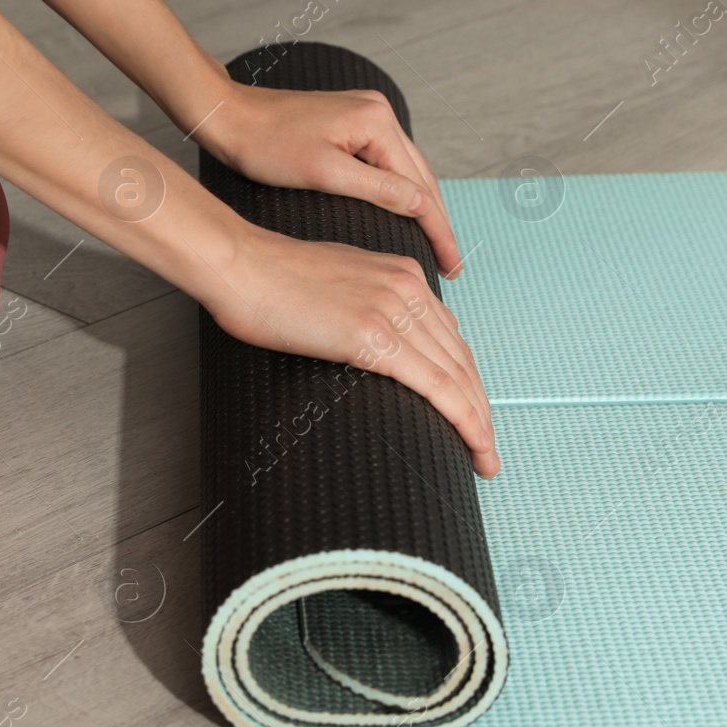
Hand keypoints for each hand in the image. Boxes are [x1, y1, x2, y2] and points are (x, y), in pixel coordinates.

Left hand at [202, 83, 464, 278]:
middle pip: (422, 176)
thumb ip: (378, 189)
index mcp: (376, 123)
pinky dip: (402, 189)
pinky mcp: (353, 122)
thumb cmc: (266, 145)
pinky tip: (407, 213)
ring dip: (423, 207)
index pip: (420, 186)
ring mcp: (368, 114)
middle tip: (452, 265)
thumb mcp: (324, 173)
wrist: (228, 116)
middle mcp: (380, 112)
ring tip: (437, 246)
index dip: (438, 230)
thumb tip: (423, 207)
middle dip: (438, 221)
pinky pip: (389, 161)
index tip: (452, 265)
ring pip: (408, 169)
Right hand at [203, 226, 498, 477]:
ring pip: (456, 377)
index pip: (451, 338)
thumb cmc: (269, 280)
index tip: (474, 415)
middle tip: (487, 451)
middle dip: (480, 409)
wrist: (239, 266)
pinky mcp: (374, 337)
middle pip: (462, 360)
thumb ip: (362, 306)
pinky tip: (473, 443)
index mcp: (403, 274)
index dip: (468, 382)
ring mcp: (394, 311)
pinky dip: (463, 418)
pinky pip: (435, 385)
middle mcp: (409, 288)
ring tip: (484, 460)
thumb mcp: (333, 283)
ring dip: (478, 423)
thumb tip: (368, 341)